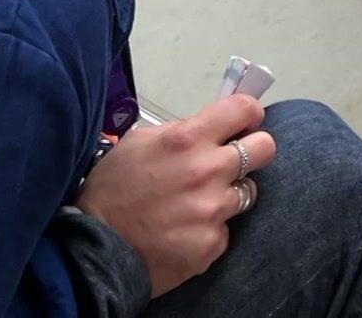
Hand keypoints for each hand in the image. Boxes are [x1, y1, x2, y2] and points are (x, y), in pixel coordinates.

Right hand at [76, 95, 276, 296]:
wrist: (95, 251)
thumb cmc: (111, 191)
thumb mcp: (137, 144)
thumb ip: (179, 131)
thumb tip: (209, 128)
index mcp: (187, 140)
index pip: (244, 110)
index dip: (248, 114)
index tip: (244, 122)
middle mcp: (208, 171)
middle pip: (265, 148)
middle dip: (254, 150)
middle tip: (234, 161)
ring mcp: (214, 210)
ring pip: (246, 193)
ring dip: (227, 194)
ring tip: (196, 204)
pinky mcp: (213, 243)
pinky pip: (225, 229)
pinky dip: (209, 229)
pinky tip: (184, 232)